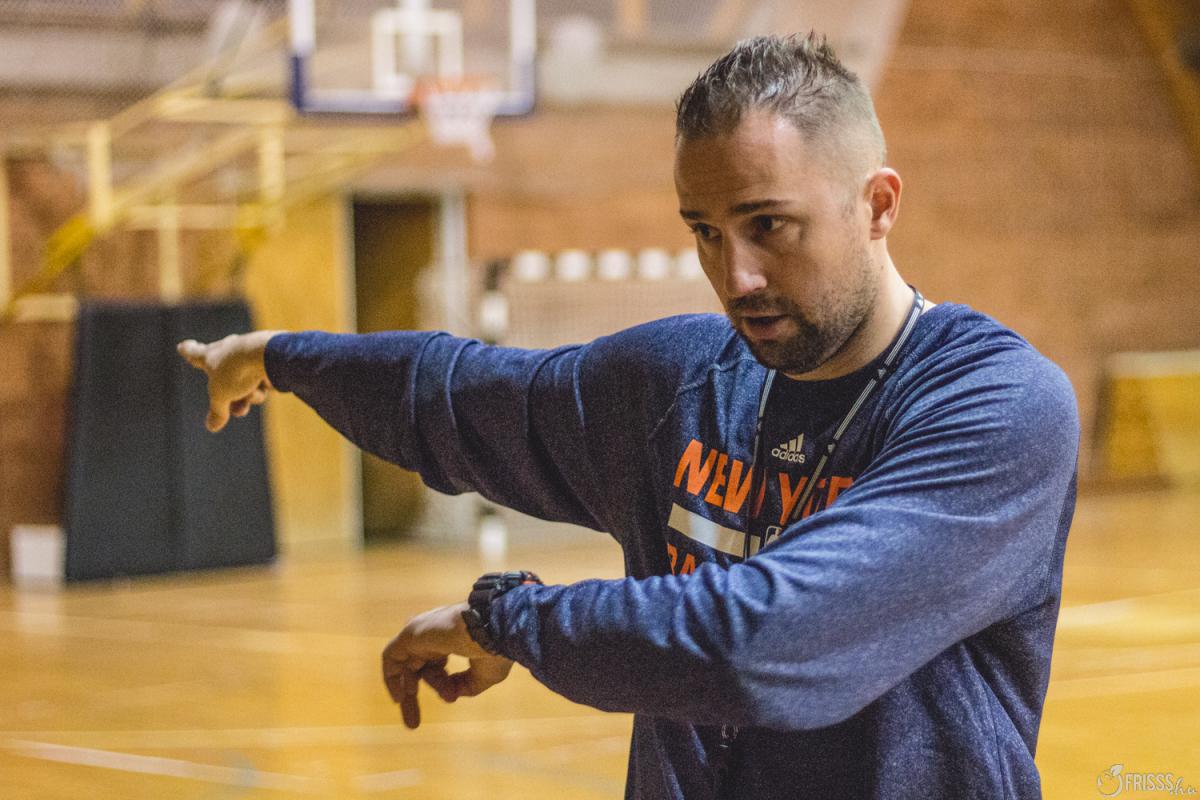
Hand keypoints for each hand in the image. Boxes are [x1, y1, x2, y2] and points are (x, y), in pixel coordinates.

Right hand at [176, 330, 281, 431]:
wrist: (268, 353)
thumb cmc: (236, 370)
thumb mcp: (221, 396)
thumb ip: (217, 411)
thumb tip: (211, 427)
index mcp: (209, 355)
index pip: (193, 353)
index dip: (187, 351)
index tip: (182, 346)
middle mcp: (228, 350)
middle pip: (225, 374)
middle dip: (232, 394)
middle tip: (239, 407)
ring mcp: (249, 352)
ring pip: (246, 383)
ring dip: (249, 394)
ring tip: (252, 393)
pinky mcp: (268, 358)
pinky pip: (262, 380)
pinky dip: (262, 387)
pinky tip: (266, 384)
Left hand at [382, 602, 514, 728]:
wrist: (491, 630)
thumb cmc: (493, 649)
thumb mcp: (483, 675)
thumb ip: (466, 685)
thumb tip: (450, 695)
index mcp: (453, 637)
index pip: (436, 664)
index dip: (442, 686)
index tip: (452, 697)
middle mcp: (434, 634)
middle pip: (417, 667)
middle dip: (413, 696)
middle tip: (413, 725)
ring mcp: (422, 633)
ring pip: (405, 667)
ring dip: (406, 694)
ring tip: (412, 722)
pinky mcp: (410, 634)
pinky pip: (391, 658)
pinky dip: (391, 678)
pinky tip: (399, 698)